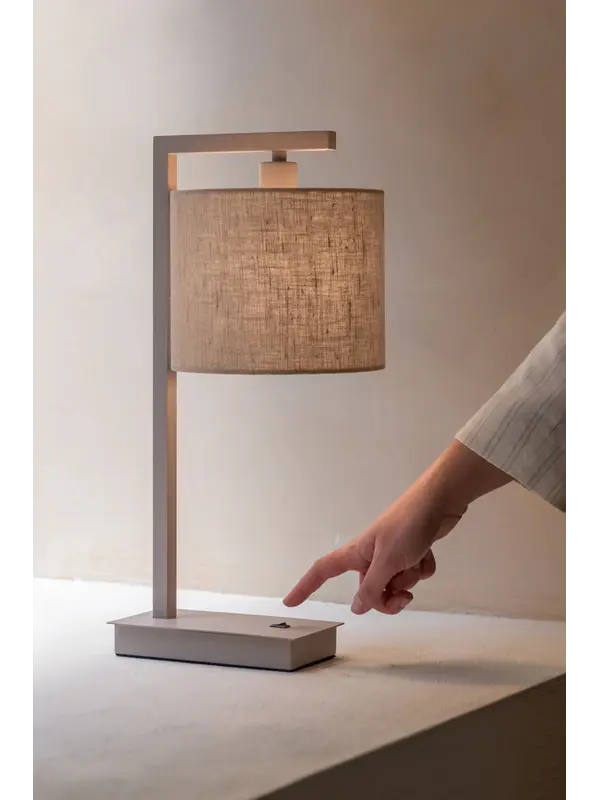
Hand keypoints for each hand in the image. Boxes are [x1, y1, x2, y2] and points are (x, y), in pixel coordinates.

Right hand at [283, 482, 465, 614]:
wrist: (439, 502)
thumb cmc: (407, 527)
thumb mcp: (387, 562)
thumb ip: (371, 588)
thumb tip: (357, 608)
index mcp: (357, 553)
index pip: (323, 571)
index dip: (305, 586)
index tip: (290, 602)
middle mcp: (370, 555)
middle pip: (369, 590)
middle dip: (388, 598)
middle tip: (404, 596)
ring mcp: (391, 553)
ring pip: (395, 583)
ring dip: (409, 579)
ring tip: (417, 561)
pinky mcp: (411, 551)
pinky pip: (414, 573)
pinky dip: (422, 567)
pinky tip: (427, 553)